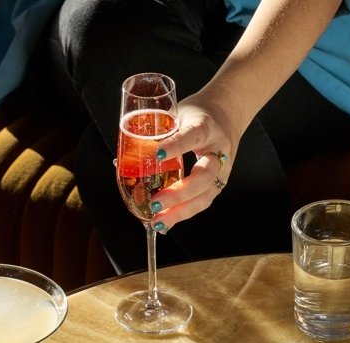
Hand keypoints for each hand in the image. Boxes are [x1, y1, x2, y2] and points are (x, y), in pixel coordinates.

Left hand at [149, 97, 237, 231]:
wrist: (228, 113)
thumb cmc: (197, 114)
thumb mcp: (177, 114)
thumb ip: (156, 135)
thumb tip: (121, 162)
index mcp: (207, 127)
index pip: (193, 136)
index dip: (176, 146)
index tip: (157, 155)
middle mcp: (219, 151)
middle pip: (204, 176)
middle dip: (179, 192)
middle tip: (155, 202)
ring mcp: (222, 170)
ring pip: (205, 195)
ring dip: (180, 211)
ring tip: (158, 221)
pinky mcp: (219, 183)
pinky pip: (202, 202)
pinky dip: (183, 213)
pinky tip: (166, 223)